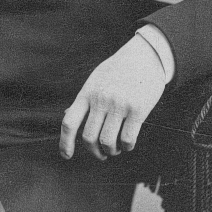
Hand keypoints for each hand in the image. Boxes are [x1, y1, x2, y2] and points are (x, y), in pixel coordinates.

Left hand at [59, 35, 165, 160]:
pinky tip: (128, 143)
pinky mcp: (138, 109)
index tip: (66, 156)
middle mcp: (101, 99)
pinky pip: (128, 138)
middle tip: (102, 154)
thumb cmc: (119, 69)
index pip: (69, 122)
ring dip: (111, 151)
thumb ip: (84, 98)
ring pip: (108, 142)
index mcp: (87, 92)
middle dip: (95, 152)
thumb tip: (67, 115)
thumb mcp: (96, 79)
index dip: (65, 142)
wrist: (146, 55)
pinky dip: (127, 146)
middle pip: (89, 137)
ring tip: (116, 149)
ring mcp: (119, 104)